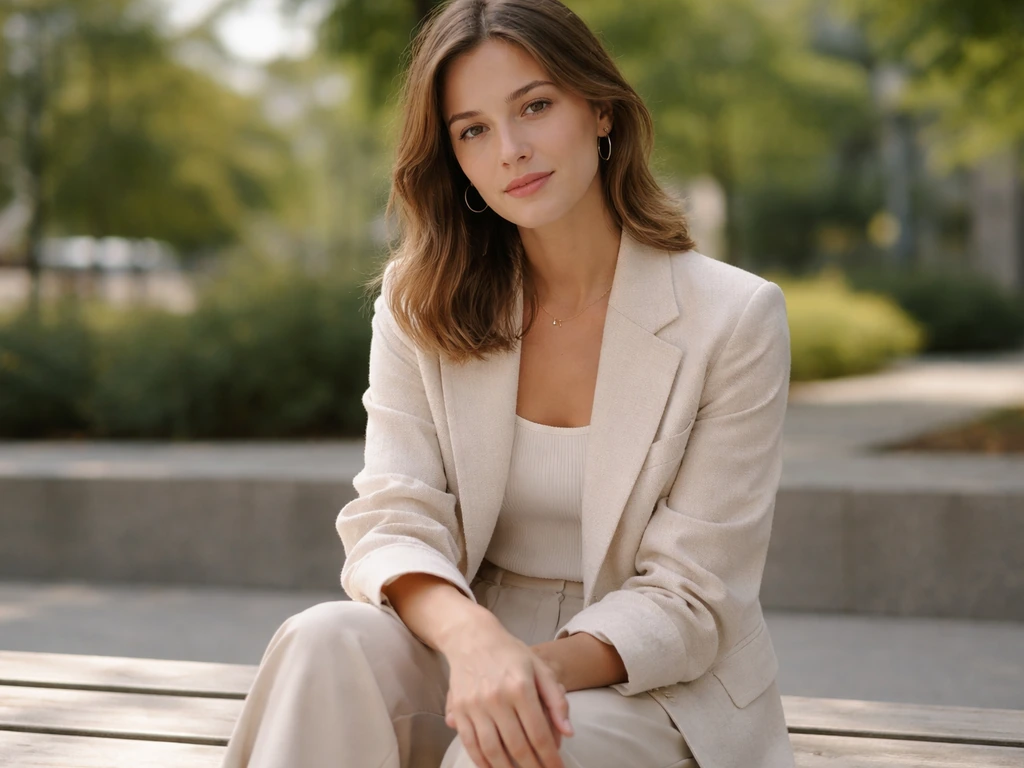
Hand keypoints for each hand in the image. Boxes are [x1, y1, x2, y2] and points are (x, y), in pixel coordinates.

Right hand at [440, 608, 572, 767]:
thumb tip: (568, 732)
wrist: (471, 638)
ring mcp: (474, 705)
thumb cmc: (510, 653)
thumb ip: (556, 700)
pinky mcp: (458, 710)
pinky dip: (482, 762)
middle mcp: (496, 698)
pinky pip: (470, 744)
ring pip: (492, 750)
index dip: (550, 758)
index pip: (539, 734)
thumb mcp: (540, 668)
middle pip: (517, 746)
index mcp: (520, 687)